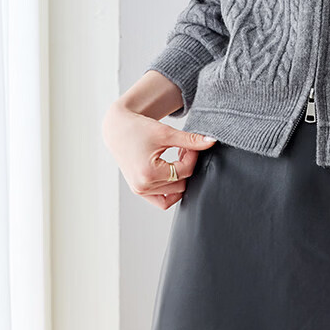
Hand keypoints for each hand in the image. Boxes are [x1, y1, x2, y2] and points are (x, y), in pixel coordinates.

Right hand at [102, 102, 216, 209]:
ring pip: (174, 193)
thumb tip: (212, 141)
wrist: (118, 129)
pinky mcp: (139, 190)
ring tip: (175, 157)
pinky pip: (162, 200)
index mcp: (148, 174)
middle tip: (183, 148)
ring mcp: (140, 191)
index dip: (192, 157)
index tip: (191, 145)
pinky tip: (172, 171)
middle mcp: (142, 186)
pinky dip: (171, 190)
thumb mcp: (166, 133)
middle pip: (181, 184)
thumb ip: (190, 140)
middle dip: (186, 165)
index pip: (184, 171)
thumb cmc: (138, 128)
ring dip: (180, 176)